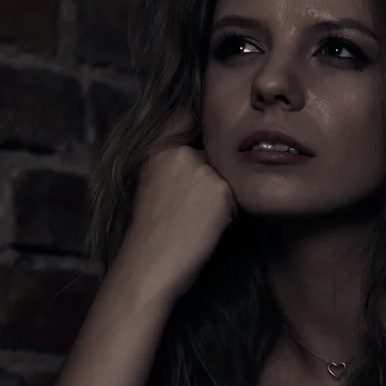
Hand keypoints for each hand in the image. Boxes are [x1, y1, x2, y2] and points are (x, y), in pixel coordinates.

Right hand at [114, 139, 234, 304]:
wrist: (149, 265)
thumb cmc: (149, 234)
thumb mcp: (150, 184)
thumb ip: (172, 163)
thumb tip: (203, 156)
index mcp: (158, 147)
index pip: (186, 120)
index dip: (198, 129)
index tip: (202, 139)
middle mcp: (181, 151)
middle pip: (214, 155)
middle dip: (211, 177)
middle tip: (191, 208)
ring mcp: (202, 168)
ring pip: (227, 178)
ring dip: (221, 198)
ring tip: (196, 221)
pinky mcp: (221, 190)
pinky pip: (237, 199)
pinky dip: (228, 216)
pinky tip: (206, 230)